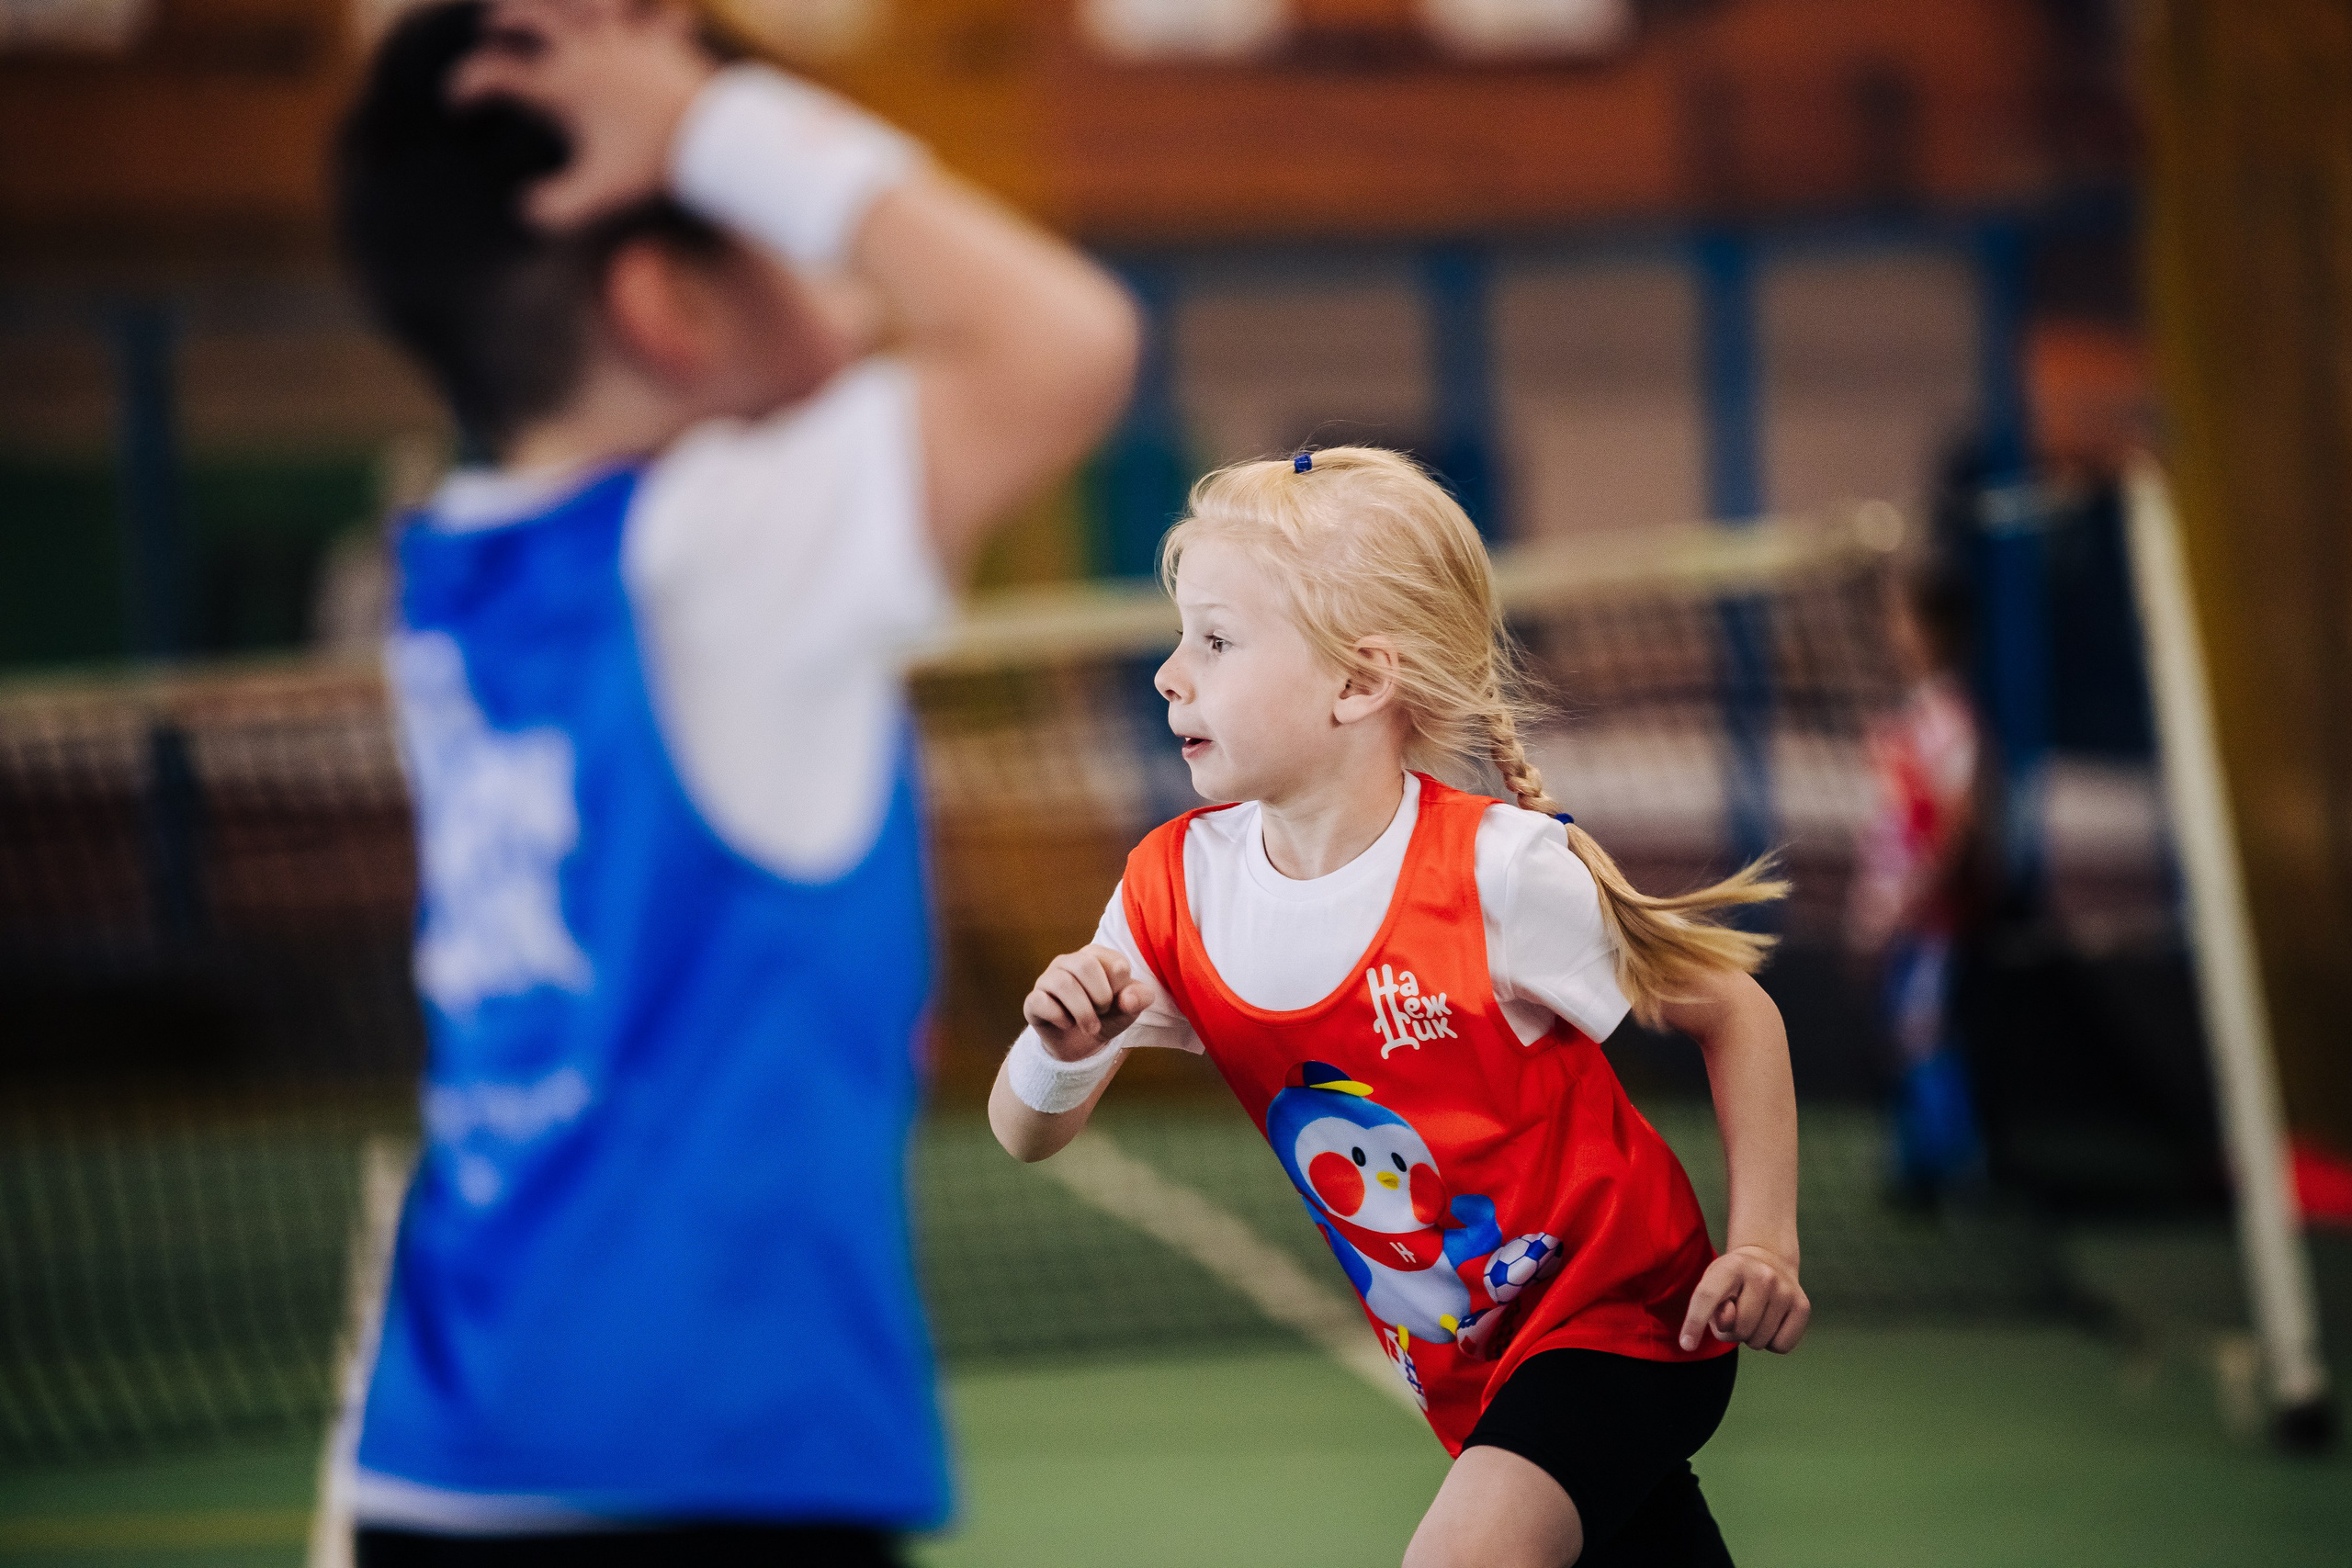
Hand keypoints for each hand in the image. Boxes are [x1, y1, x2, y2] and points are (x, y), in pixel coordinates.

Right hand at [450, 0, 714, 226]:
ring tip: (547, 7)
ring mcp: (620, 37)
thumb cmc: (655, 166)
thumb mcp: (601, 195)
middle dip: (502, 20)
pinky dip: (624, 9)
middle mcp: (583, 51)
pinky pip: (638, 10)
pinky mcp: (656, 36)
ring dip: (554, 0)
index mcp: (560, 85)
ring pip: (573, 1)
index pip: (495, 74)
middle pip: (528, 18)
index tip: (455, 104)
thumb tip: (522, 212)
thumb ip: (556, 208)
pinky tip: (618, 13)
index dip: (467, 86)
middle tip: (489, 28)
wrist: (718, 135)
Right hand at [1022, 945, 1153, 1061]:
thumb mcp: (1130, 1008)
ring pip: (1062, 983)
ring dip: (1083, 1012)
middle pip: (1084, 965)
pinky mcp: (1033, 1001)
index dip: (1121, 989)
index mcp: (1095, 955)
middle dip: (1100, 997)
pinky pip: (1041, 1002)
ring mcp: (1047, 979)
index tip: (1117, 1001)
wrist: (1083, 1044)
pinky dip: (1060, 1018)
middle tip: (1102, 1012)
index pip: (1114, 963)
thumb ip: (1139, 998)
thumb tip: (1128, 999)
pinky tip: (1067, 1024)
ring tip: (1090, 1026)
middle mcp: (1068, 961)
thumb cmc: (1108, 1016)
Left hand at [1679, 1245, 1808, 1352]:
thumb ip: (1710, 1306)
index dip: (1694, 1322)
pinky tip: (1770, 1322)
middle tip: (1736, 1314)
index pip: (1708, 1296)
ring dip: (1751, 1337)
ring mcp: (1785, 1290)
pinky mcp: (1803, 1306)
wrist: (1769, 1260)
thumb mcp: (1713, 1284)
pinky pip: (1780, 1346)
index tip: (1686, 1345)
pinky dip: (1772, 1343)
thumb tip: (1729, 1322)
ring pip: (1759, 1341)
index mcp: (1730, 1266)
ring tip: (1754, 1315)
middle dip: (1731, 1331)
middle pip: (1737, 1328)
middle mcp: (1762, 1275)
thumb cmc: (1731, 1280)